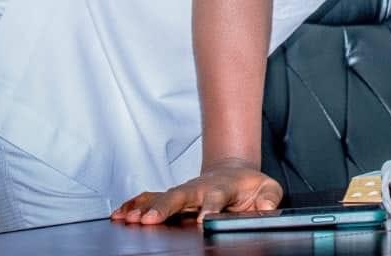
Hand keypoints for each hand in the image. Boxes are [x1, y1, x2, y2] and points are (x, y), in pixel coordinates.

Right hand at [110, 158, 282, 224]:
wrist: (233, 170)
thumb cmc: (249, 185)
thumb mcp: (268, 189)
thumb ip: (269, 198)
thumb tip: (268, 208)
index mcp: (223, 187)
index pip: (216, 197)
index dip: (210, 208)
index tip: (203, 220)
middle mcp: (199, 188)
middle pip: (180, 195)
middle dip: (164, 207)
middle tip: (150, 219)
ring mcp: (184, 191)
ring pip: (161, 196)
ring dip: (144, 207)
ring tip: (128, 218)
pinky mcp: (172, 196)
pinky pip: (151, 198)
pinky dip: (135, 204)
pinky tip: (121, 213)